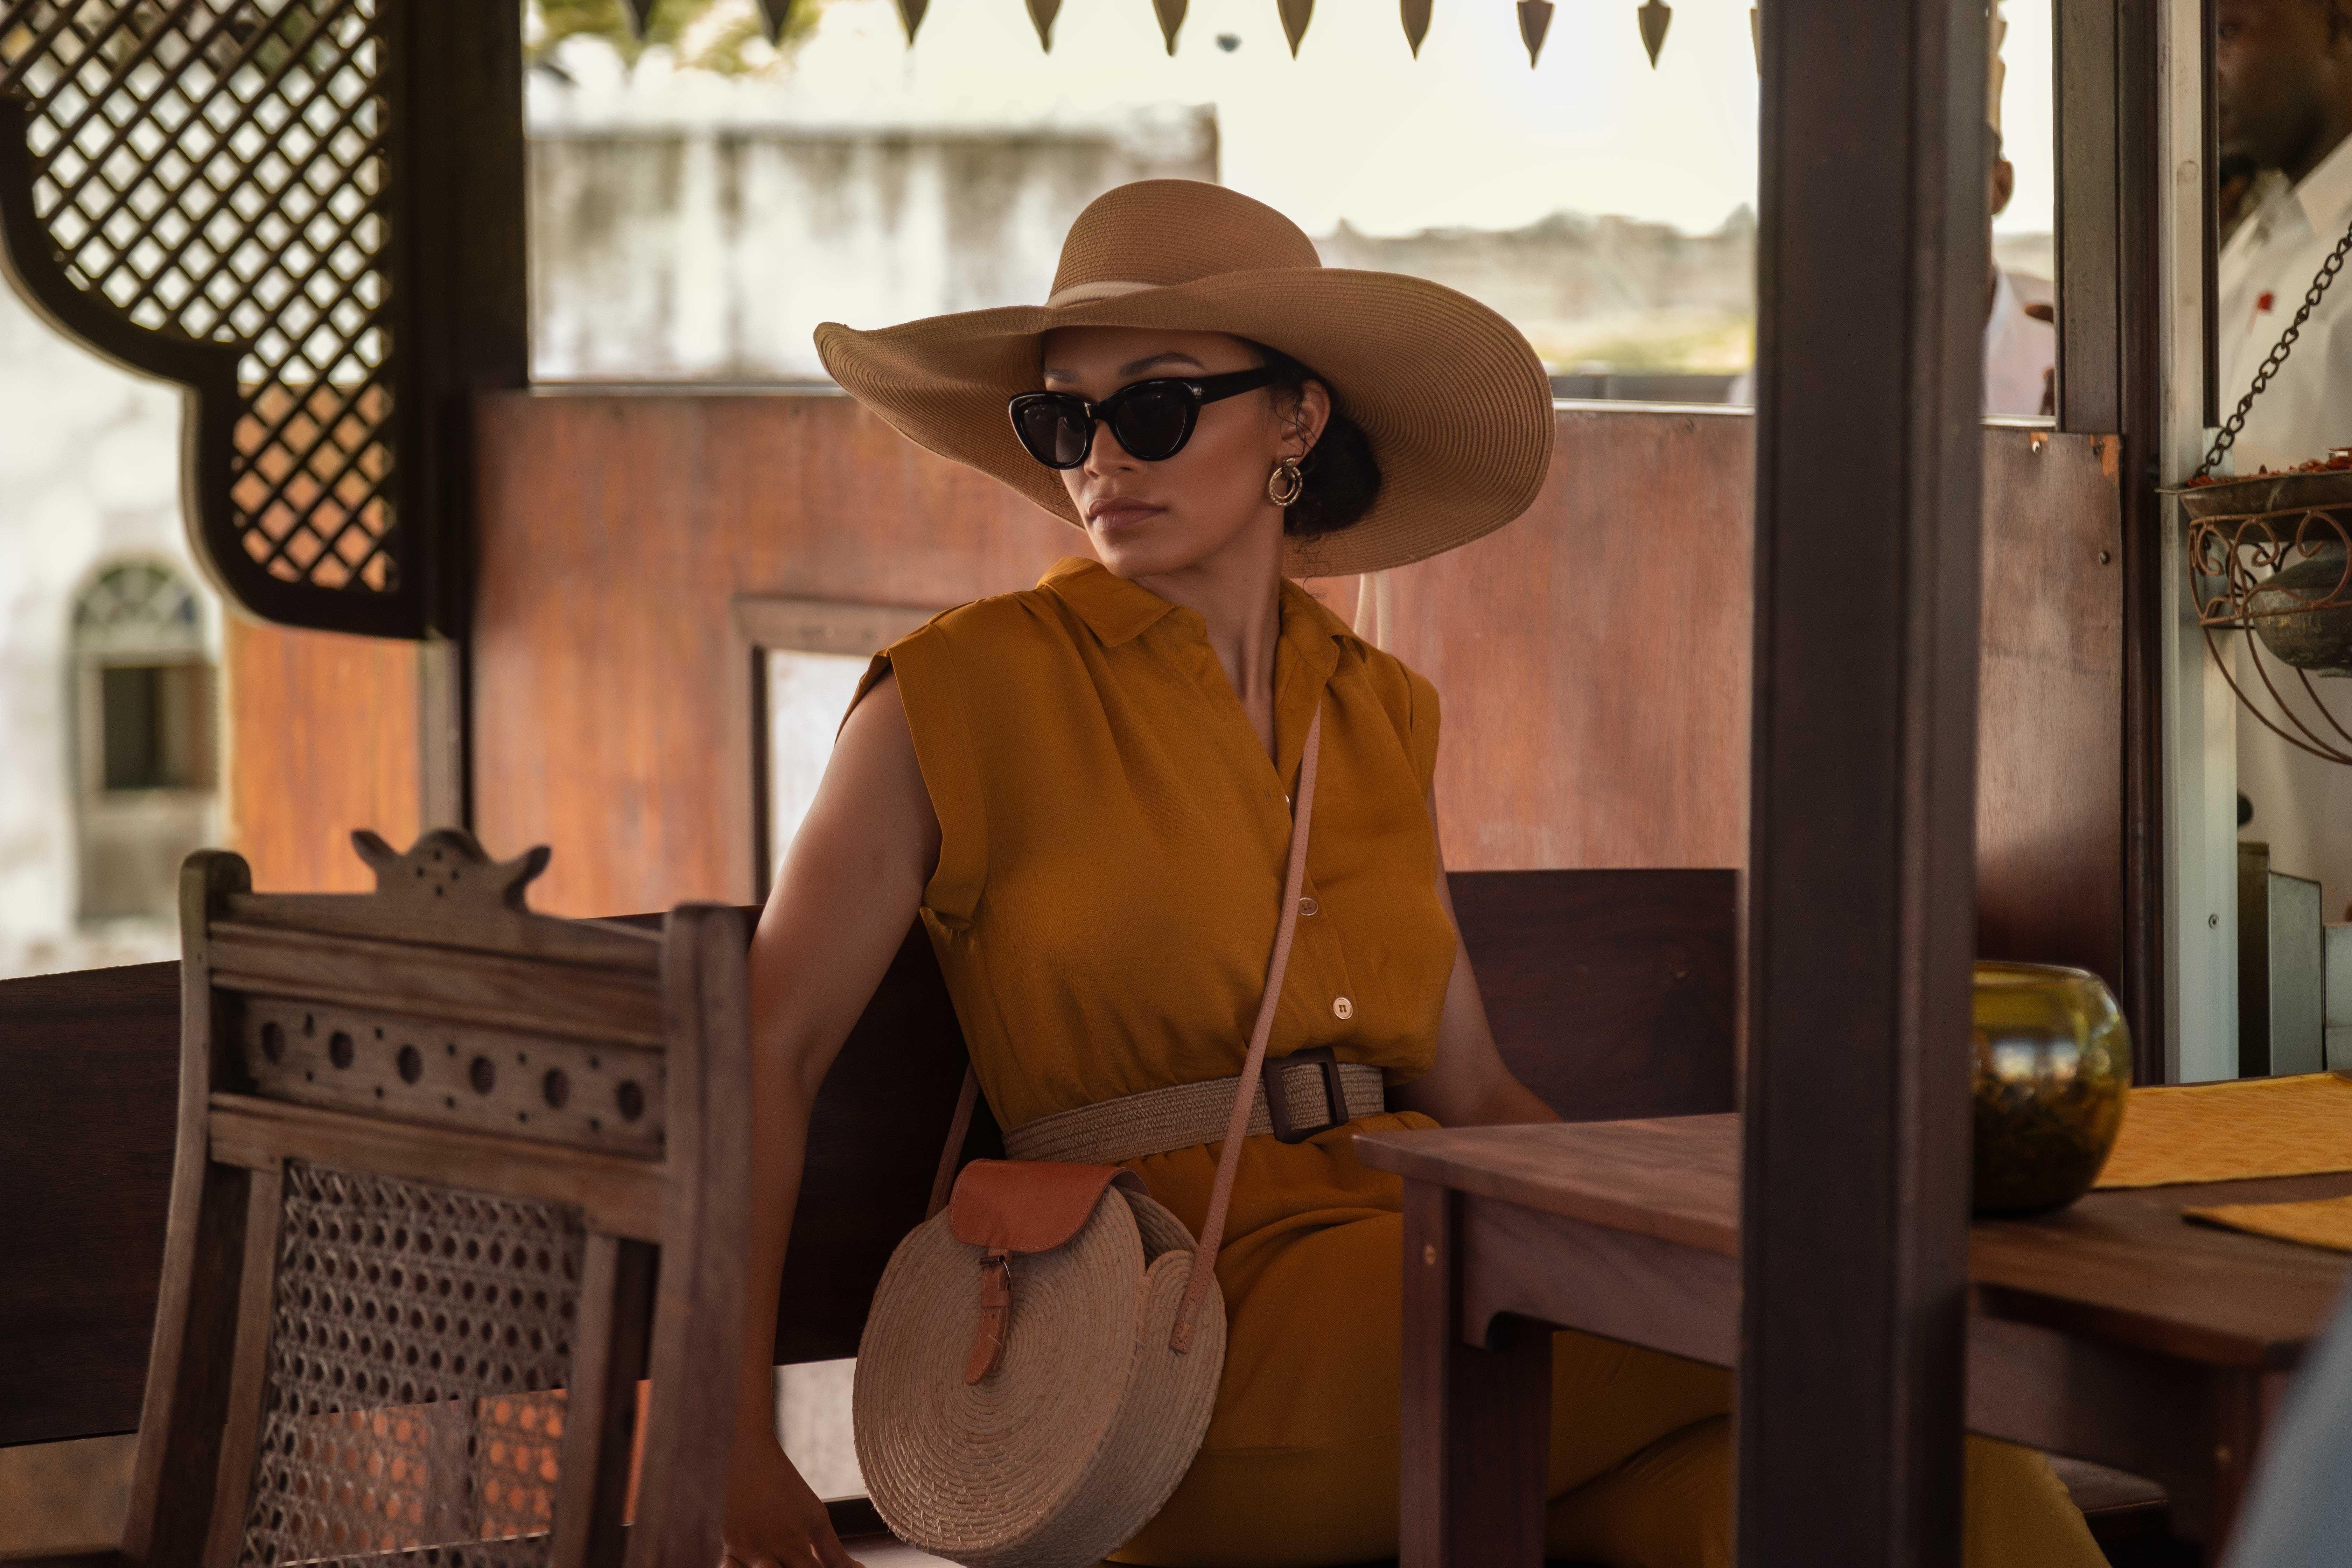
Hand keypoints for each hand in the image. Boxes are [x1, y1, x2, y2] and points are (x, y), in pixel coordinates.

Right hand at [720, 1435, 865, 1567]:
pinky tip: (757, 1566)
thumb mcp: (816, 1517)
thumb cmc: (788, 1487)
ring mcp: (743, 1550)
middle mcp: (767, 1550)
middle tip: (805, 1564)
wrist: (751, 1456)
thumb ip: (834, 1551)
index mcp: (793, 1543)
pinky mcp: (726, 1546)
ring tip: (785, 1562)